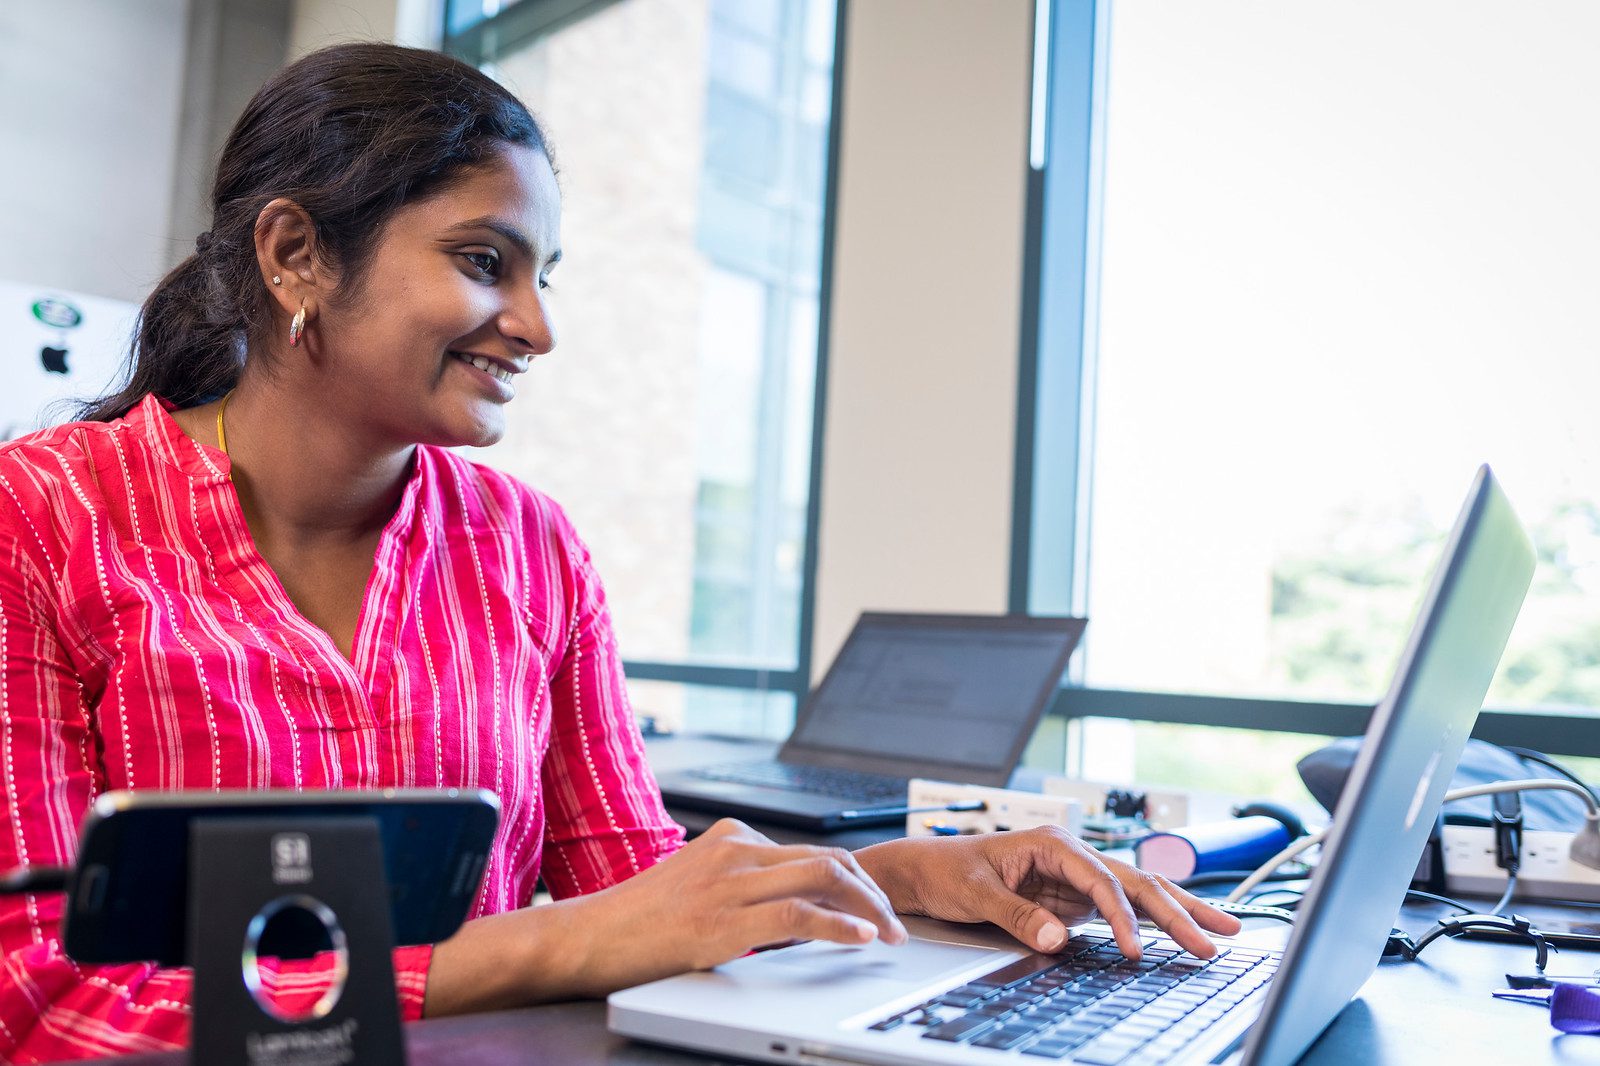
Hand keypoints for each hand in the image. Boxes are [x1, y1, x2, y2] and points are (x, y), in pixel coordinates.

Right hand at [425, 818, 906, 1013]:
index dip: (854, 879)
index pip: (812, 850)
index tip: (875, 906)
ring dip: (868, 907)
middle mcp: (736, 848)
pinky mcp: (725, 917)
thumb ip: (741, 887)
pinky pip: (799, 914)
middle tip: (896, 923)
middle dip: (872, 890)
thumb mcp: (696, 887)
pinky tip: (861, 939)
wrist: (586, 936)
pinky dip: (839, 925)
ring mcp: (731, 880)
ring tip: (889, 934)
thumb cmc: (636, 921)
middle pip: (828, 856)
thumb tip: (792, 909)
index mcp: (730, 836)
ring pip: (824, 876)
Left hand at [855, 827, 1242, 959]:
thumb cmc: (947, 869)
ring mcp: (1076, 876)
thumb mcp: (976, 893)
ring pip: (1139, 892)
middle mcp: (1071, 856)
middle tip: (1215, 940)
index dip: (1124, 916)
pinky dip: (1154, 922)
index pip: (1104, 879)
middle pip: (1136, 882)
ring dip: (1180, 912)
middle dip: (1179, 911)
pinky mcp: (1073, 897)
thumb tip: (1059, 938)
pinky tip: (1182, 932)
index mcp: (1052, 842)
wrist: (925, 869)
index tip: (1136, 950)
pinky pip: (1123, 909)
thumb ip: (1017, 915)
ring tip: (1223, 931)